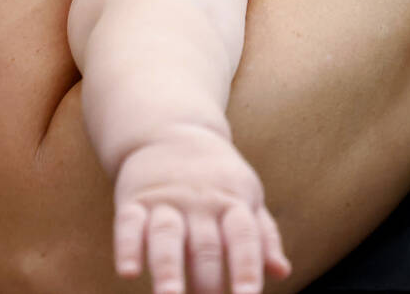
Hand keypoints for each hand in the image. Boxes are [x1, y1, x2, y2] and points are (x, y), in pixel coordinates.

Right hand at [113, 125, 289, 293]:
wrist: (171, 130)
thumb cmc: (218, 176)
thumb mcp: (246, 196)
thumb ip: (263, 235)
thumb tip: (282, 271)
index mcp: (234, 201)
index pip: (244, 235)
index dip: (247, 266)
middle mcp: (201, 202)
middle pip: (205, 245)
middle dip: (207, 280)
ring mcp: (167, 200)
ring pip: (167, 236)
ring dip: (168, 269)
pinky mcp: (134, 200)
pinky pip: (129, 225)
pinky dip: (127, 248)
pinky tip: (129, 272)